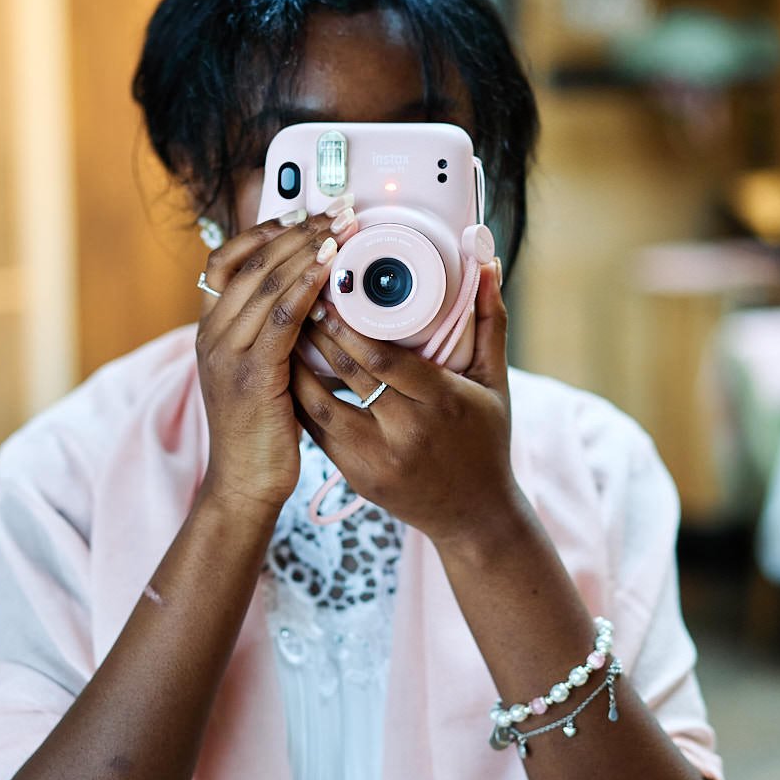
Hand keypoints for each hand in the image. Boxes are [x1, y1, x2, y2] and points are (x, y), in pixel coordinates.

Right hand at [195, 203, 357, 513]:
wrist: (244, 486)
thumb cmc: (261, 431)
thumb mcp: (260, 371)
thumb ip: (270, 334)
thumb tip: (306, 295)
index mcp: (210, 331)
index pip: (224, 260)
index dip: (263, 231)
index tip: (303, 213)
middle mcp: (211, 336)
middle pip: (249, 261)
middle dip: (297, 229)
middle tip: (336, 208)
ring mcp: (227, 355)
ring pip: (264, 282)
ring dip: (307, 248)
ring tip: (341, 227)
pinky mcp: (251, 375)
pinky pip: (281, 318)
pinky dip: (306, 286)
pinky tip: (330, 268)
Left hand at [290, 260, 521, 546]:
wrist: (474, 516)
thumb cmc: (487, 441)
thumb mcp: (496, 382)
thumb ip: (490, 322)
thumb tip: (488, 264)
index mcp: (441, 402)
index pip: (385, 357)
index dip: (350, 324)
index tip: (330, 289)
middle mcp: (406, 432)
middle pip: (350, 373)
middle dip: (319, 332)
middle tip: (297, 295)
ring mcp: (376, 458)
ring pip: (321, 404)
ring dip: (297, 365)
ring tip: (283, 330)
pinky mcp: (356, 476)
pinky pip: (317, 431)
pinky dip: (298, 399)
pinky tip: (286, 372)